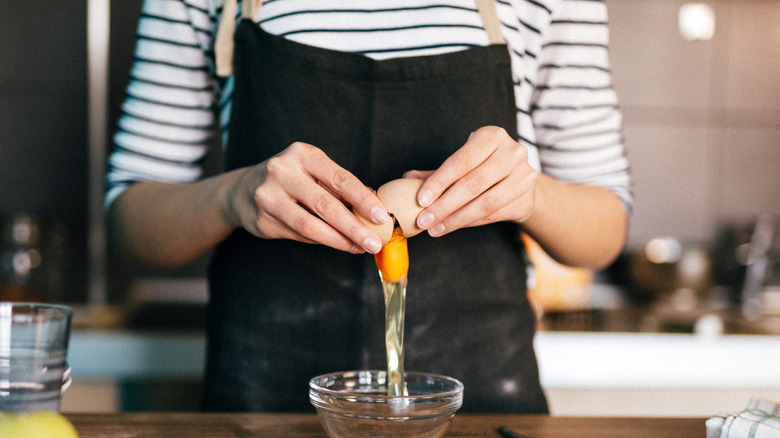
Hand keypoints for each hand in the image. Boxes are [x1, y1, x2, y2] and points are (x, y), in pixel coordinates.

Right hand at [226, 142, 388, 252]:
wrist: (243, 190)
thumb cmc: (290, 179)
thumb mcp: (313, 171)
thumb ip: (340, 187)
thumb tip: (375, 206)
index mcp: (303, 154)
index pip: (340, 178)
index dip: (363, 199)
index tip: (382, 217)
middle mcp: (283, 171)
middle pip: (326, 204)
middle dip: (354, 227)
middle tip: (374, 243)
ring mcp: (269, 196)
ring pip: (311, 225)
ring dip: (339, 240)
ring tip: (358, 248)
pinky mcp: (262, 219)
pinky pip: (299, 235)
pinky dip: (322, 241)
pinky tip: (337, 244)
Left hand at [405, 126, 537, 236]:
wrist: (519, 180)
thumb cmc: (483, 166)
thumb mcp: (462, 162)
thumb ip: (436, 172)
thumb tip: (406, 180)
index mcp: (492, 136)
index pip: (462, 160)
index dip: (439, 181)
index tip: (420, 200)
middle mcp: (513, 153)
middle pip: (473, 183)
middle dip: (444, 205)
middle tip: (423, 220)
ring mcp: (524, 177)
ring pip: (485, 203)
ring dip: (455, 219)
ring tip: (434, 228)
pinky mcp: (527, 199)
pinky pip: (494, 215)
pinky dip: (469, 223)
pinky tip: (451, 227)